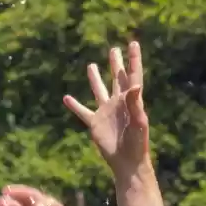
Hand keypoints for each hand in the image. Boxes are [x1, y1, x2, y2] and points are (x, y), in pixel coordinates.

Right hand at [63, 42, 148, 170]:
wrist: (127, 162)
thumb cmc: (137, 143)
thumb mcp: (138, 122)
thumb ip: (135, 102)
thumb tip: (135, 83)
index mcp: (131, 100)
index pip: (132, 75)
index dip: (133, 59)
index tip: (132, 43)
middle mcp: (118, 103)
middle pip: (116, 78)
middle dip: (116, 64)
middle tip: (114, 49)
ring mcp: (106, 112)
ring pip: (99, 90)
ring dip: (95, 78)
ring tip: (91, 66)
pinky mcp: (95, 124)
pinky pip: (83, 112)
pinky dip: (75, 105)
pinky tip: (66, 98)